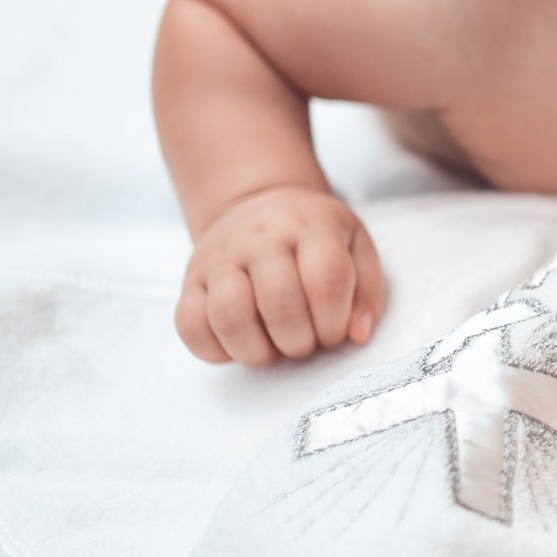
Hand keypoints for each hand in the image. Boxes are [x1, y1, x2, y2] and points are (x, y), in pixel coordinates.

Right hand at [177, 187, 384, 364]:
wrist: (257, 204)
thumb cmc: (314, 236)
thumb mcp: (355, 247)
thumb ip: (367, 292)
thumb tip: (358, 335)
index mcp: (310, 225)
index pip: (326, 281)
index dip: (334, 323)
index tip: (334, 332)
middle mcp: (260, 236)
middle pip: (279, 304)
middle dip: (300, 343)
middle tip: (305, 343)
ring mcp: (219, 257)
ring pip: (229, 316)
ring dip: (257, 352)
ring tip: (273, 350)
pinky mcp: (190, 280)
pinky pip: (189, 325)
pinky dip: (215, 351)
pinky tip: (239, 346)